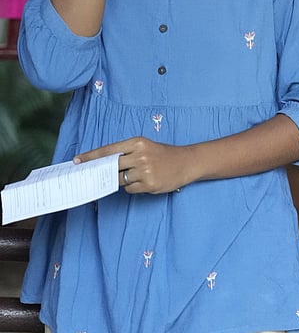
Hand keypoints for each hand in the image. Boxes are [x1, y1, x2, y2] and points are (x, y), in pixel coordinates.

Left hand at [75, 137, 194, 193]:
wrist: (187, 163)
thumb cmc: (163, 154)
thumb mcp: (145, 147)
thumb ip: (125, 153)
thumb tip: (101, 164)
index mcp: (137, 143)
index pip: (108, 151)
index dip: (90, 157)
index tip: (77, 161)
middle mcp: (140, 156)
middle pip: (110, 166)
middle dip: (100, 171)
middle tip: (90, 175)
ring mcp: (145, 171)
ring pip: (119, 180)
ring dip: (121, 180)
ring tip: (136, 175)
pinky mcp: (150, 184)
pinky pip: (130, 189)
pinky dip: (132, 187)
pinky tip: (144, 182)